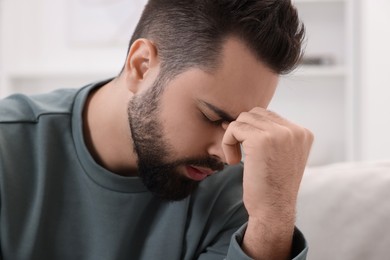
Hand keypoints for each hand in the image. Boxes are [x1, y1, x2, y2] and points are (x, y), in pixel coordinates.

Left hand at [222, 107, 312, 258]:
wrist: (273, 211)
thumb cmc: (272, 186)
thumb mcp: (281, 156)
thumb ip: (271, 135)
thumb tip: (239, 117)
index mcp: (303, 133)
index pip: (269, 116)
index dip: (251, 130)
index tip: (244, 148)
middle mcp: (295, 131)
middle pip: (256, 113)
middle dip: (242, 131)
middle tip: (238, 153)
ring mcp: (280, 134)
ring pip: (244, 119)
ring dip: (234, 137)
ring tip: (236, 158)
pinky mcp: (261, 140)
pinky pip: (234, 128)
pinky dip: (227, 142)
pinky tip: (233, 162)